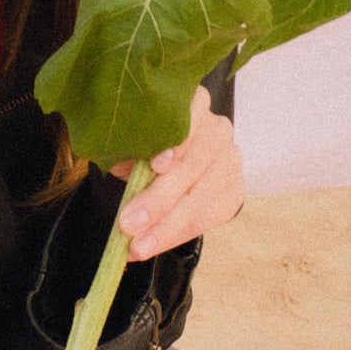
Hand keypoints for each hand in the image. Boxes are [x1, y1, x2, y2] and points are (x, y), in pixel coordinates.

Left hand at [111, 83, 244, 260]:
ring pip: (202, 196)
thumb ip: (128, 146)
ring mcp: (231, 161)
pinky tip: (152, 244)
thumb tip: (115, 161)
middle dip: (160, 199)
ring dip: (167, 225)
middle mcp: (218, 129)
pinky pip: (210, 217)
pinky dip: (177, 234)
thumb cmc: (146, 146)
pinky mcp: (235, 190)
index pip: (191, 116)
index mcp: (193, 103)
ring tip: (138, 246)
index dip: (175, 143)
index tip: (155, 166)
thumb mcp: (132, 140)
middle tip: (128, 224)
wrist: (172, 164)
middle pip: (194, 164)